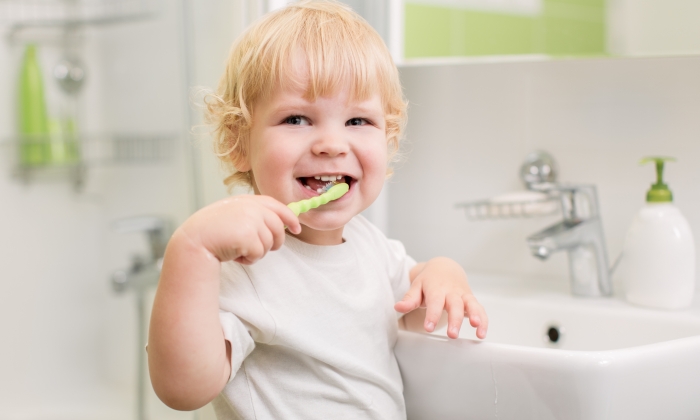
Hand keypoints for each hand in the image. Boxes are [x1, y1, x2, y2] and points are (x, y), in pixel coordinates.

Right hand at [180, 194, 300, 264]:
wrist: (193, 240)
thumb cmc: (211, 232)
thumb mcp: (233, 215)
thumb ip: (253, 215)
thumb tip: (280, 225)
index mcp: (246, 200)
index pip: (276, 205)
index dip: (289, 217)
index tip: (296, 228)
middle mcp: (251, 207)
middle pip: (278, 228)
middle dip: (274, 242)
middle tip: (257, 249)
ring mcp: (251, 220)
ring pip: (270, 243)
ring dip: (256, 252)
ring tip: (237, 249)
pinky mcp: (248, 235)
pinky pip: (259, 253)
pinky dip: (248, 259)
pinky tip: (234, 254)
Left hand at [394, 257, 487, 339]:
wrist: (445, 267)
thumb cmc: (429, 281)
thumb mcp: (417, 286)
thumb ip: (409, 299)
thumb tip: (397, 307)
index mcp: (436, 288)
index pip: (435, 301)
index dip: (432, 314)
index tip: (428, 327)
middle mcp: (452, 292)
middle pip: (455, 305)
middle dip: (455, 320)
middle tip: (452, 335)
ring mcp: (463, 295)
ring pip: (471, 305)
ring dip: (476, 316)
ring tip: (477, 328)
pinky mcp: (471, 300)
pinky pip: (480, 309)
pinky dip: (483, 320)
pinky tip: (482, 334)